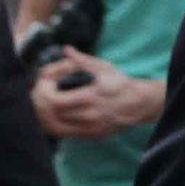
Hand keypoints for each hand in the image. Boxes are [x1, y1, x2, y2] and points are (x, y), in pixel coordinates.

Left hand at [30, 48, 164, 138]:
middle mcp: (90, 115)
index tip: (46, 84)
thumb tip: (66, 50)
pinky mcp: (92, 135)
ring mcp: (91, 127)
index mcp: (91, 96)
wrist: (140, 104)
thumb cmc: (121, 84)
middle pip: (52, 115)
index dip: (44, 93)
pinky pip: (66, 134)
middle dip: (42, 104)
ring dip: (46, 117)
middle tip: (42, 94)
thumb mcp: (104, 68)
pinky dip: (56, 125)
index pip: (55, 101)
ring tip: (47, 105)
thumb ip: (83, 60)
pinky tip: (57, 115)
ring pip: (56, 127)